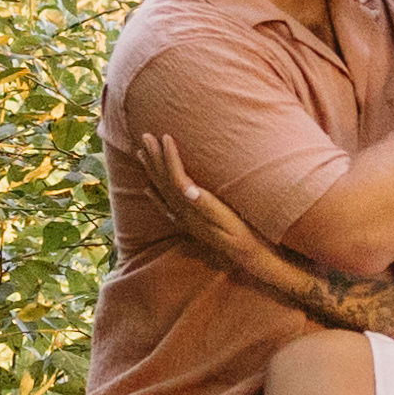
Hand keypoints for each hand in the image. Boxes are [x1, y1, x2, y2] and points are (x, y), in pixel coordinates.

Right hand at [148, 141, 337, 315]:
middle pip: (164, 185)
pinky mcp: (211, 214)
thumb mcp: (217, 220)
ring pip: (173, 185)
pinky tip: (178, 168)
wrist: (252, 256)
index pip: (163, 193)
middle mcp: (187, 215)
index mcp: (187, 216)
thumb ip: (204, 208)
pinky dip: (184, 179)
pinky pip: (192, 194)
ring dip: (163, 162)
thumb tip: (197, 191)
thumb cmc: (238, 235)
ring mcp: (197, 215)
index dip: (151, 173)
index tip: (141, 154)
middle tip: (142, 138)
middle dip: (151, 162)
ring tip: (157, 139)